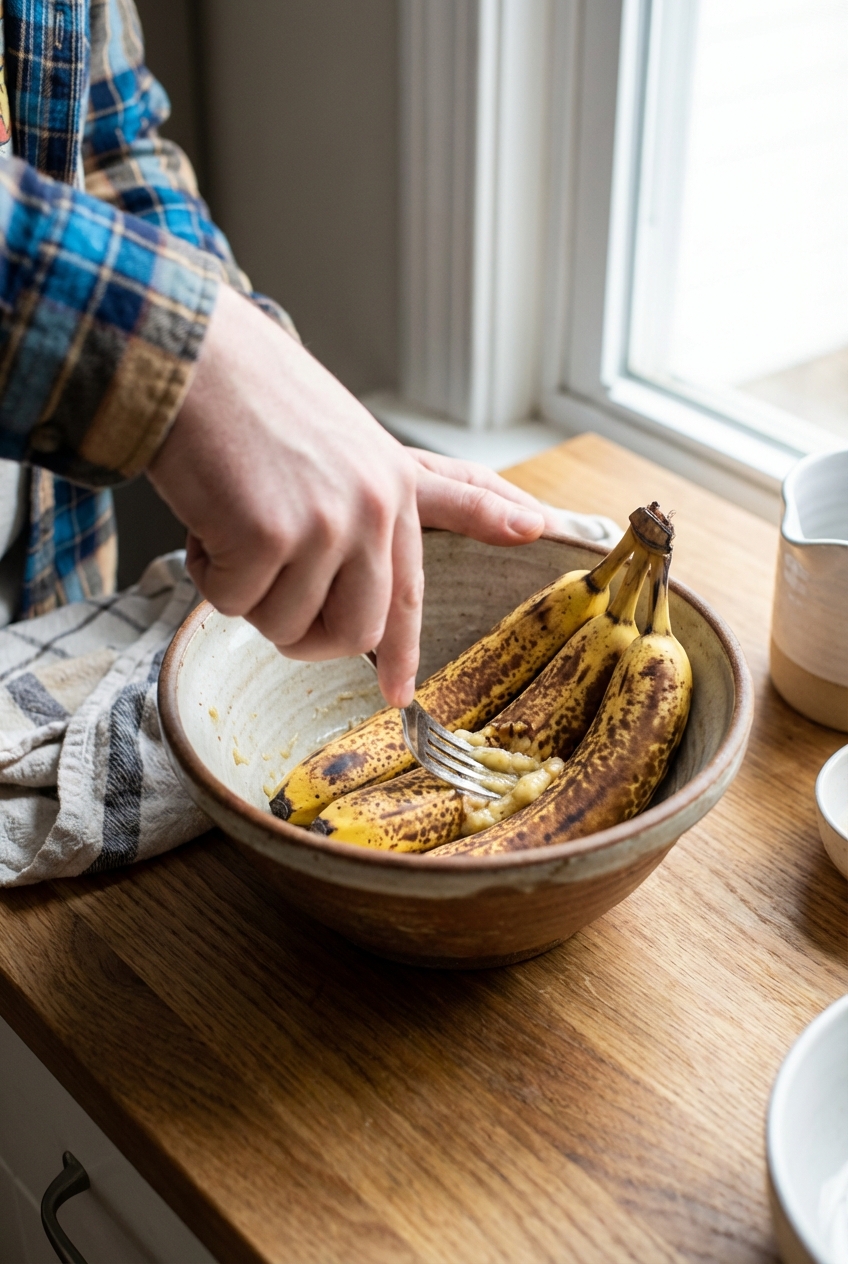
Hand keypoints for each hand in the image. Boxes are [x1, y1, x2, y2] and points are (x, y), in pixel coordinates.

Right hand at [148, 285, 550, 705]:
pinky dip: (205, 573)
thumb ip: (365, 507)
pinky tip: (205, 518)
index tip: (402, 693)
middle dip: (307, 638)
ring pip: (288, 626)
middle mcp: (375, 507)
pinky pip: (232, 604)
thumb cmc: (251, 397)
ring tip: (230, 525)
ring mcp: (327, 523)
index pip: (414, 586)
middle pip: (358, 630)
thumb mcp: (339, 441)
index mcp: (394, 483)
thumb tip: (369, 579)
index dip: (408, 645)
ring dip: (246, 594)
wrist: (190, 353)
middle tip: (266, 604)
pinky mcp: (271, 535)